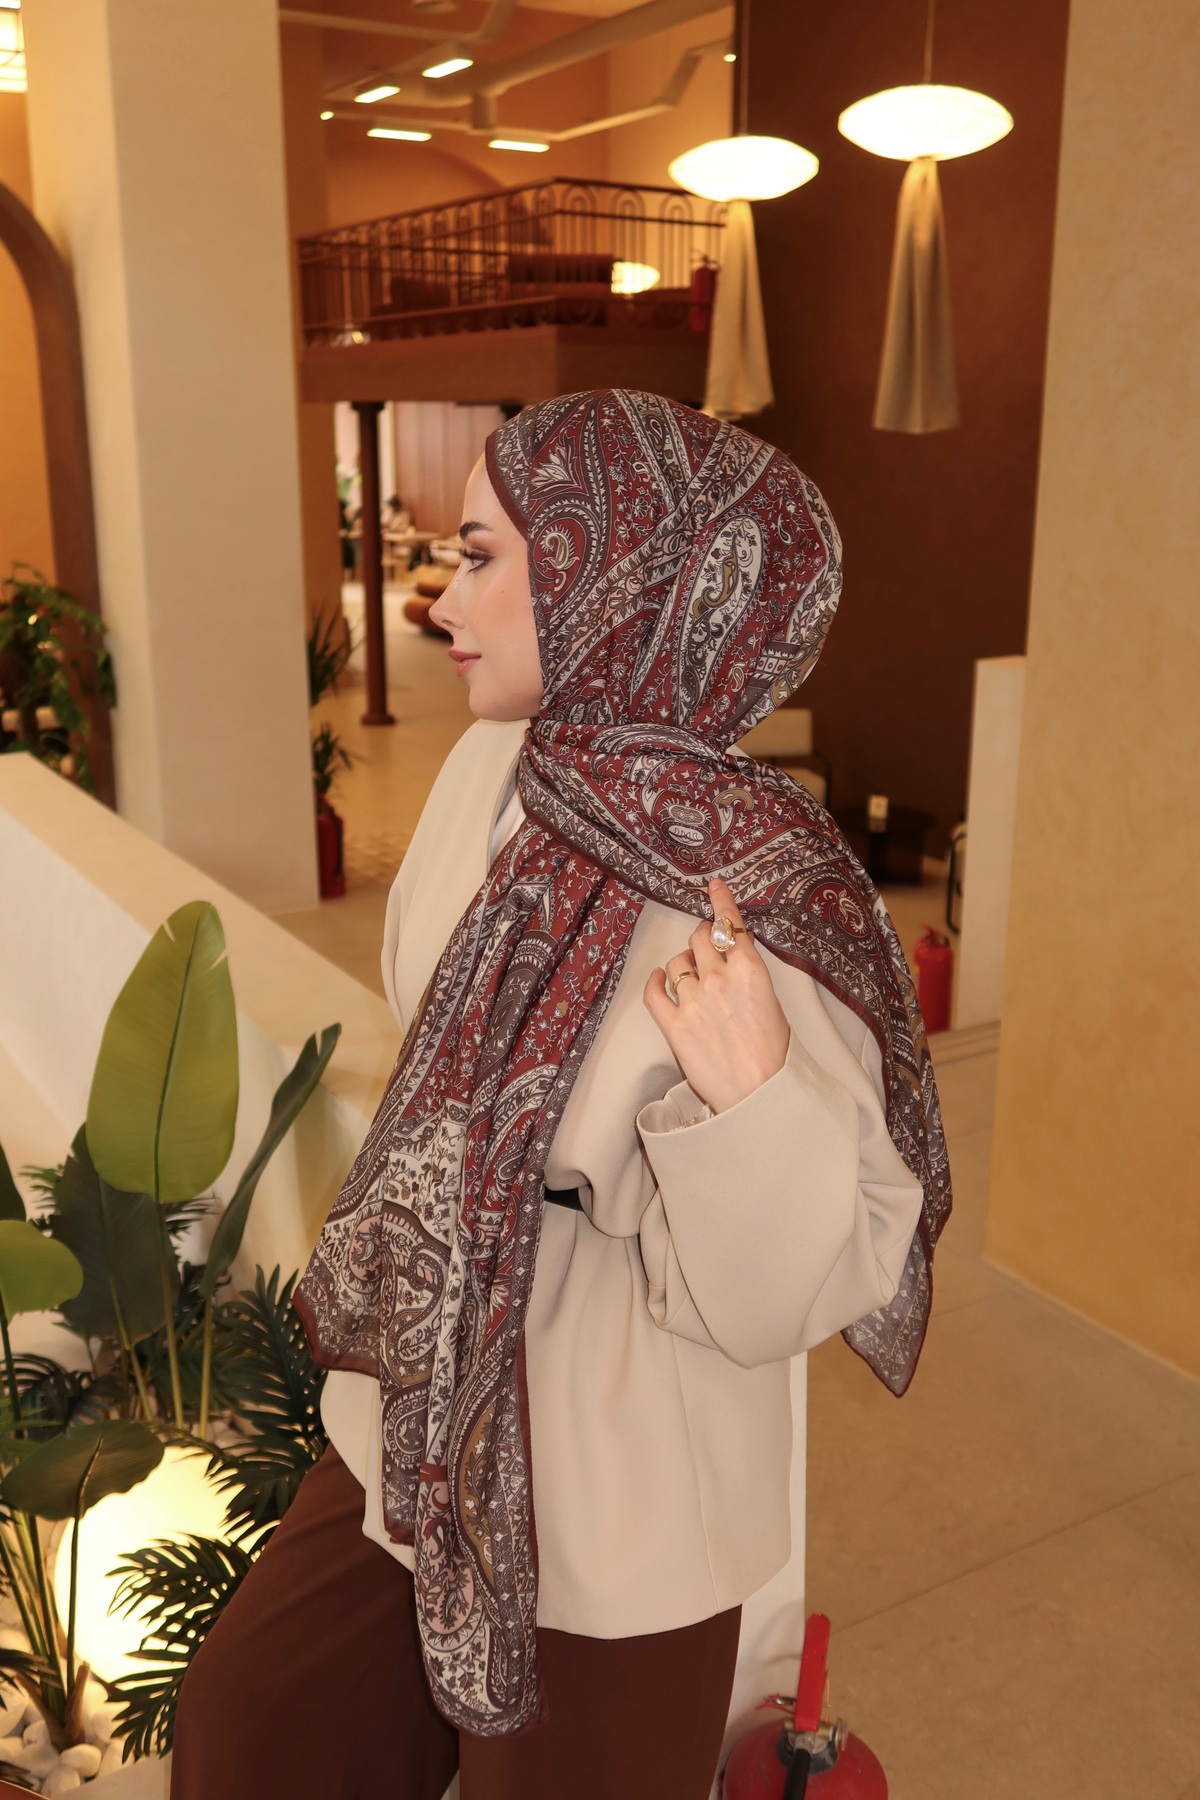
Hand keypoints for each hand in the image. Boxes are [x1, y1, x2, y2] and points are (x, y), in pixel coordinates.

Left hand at [643, 877, 790, 1114]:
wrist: (759, 1093)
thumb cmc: (774, 1054)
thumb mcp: (772, 1002)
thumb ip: (749, 975)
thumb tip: (731, 959)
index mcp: (750, 970)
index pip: (730, 925)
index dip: (721, 903)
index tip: (713, 887)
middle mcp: (719, 979)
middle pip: (701, 939)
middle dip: (703, 939)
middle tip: (706, 945)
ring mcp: (693, 1001)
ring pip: (677, 964)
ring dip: (683, 965)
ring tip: (692, 977)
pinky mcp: (674, 1024)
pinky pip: (654, 992)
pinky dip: (654, 982)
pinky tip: (658, 979)